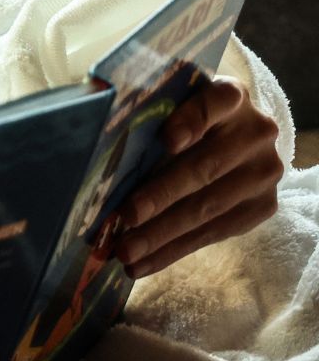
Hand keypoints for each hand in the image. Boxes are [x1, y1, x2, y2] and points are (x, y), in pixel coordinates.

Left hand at [115, 75, 283, 277]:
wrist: (238, 140)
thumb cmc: (186, 121)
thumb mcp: (174, 108)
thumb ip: (150, 119)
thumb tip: (96, 144)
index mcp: (231, 96)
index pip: (215, 102)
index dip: (191, 121)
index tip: (167, 140)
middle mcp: (256, 132)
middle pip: (205, 167)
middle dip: (161, 196)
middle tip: (125, 218)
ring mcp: (264, 171)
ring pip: (208, 207)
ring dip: (161, 235)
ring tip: (125, 252)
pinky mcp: (264, 206)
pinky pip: (214, 233)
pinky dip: (173, 250)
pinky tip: (143, 263)